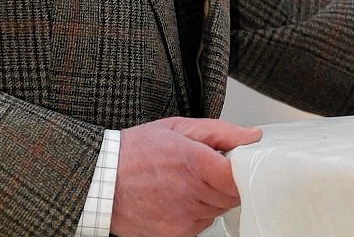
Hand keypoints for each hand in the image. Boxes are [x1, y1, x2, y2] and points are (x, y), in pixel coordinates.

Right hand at [111, 117, 262, 236]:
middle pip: (233, 195)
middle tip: (210, 166)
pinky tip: (180, 196)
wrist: (101, 181)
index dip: (245, 169)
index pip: (240, 176)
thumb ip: (222, 132)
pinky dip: (198, 211)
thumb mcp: (180, 127)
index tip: (239, 161)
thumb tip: (252, 136)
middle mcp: (192, 196)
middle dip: (228, 181)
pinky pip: (201, 224)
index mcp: (196, 164)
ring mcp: (183, 220)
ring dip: (213, 197)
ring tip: (189, 180)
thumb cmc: (136, 151)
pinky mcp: (174, 236)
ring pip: (218, 211)